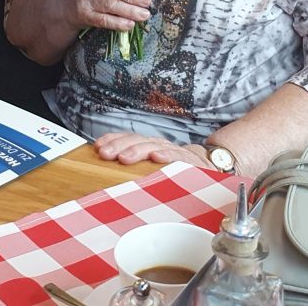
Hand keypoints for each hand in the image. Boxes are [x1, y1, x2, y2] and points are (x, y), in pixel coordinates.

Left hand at [94, 132, 210, 168]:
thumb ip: (134, 165)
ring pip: (154, 146)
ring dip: (138, 151)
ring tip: (124, 157)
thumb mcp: (152, 166)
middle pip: (137, 140)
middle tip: (105, 153)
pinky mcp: (190, 161)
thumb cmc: (175, 168)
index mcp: (149, 145)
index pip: (128, 138)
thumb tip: (106, 167)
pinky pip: (178, 157)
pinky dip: (167, 156)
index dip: (113, 139)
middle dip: (119, 146)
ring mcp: (175, 151)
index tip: (98, 146)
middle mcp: (160, 145)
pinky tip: (157, 158)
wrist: (210, 165)